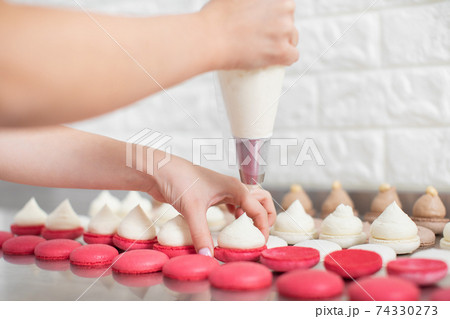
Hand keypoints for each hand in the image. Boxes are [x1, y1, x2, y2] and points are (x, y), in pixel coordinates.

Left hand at [146, 150, 275, 256]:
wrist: (158, 169)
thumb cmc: (177, 180)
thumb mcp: (191, 209)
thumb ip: (201, 234)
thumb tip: (208, 256)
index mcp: (235, 187)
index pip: (259, 208)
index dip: (263, 226)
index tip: (260, 242)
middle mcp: (232, 187)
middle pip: (261, 198)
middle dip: (266, 215)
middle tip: (261, 233)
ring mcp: (222, 189)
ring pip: (248, 200)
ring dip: (253, 214)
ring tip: (247, 231)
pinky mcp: (212, 194)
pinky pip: (233, 203)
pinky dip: (238, 213)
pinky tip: (230, 222)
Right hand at [200, 0, 298, 68]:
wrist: (210, 38)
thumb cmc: (216, 17)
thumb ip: (246, 1)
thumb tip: (245, 6)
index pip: (284, 6)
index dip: (275, 16)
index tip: (266, 24)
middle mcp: (284, 7)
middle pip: (289, 21)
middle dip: (279, 30)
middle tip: (262, 38)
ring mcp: (284, 29)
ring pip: (292, 39)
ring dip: (282, 44)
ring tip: (265, 50)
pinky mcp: (281, 50)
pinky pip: (293, 56)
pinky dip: (285, 59)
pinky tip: (277, 60)